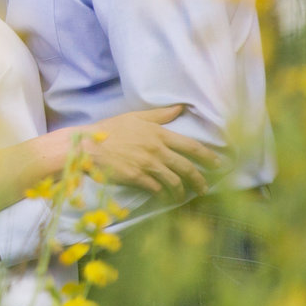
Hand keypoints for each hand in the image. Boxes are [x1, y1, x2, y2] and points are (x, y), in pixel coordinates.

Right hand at [74, 106, 216, 194]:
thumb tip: (180, 107)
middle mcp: (157, 150)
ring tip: (186, 196)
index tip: (218, 164)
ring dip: (183, 191)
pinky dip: (164, 195)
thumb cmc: (109, 129)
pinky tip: (165, 198)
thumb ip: (160, 114)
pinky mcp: (137, 178)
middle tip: (205, 187)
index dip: (208, 156)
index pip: (191, 146)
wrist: (86, 146)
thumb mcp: (135, 117)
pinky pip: (157, 189)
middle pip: (187, 167)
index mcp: (159, 134)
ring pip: (175, 182)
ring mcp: (147, 165)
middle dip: (200, 179)